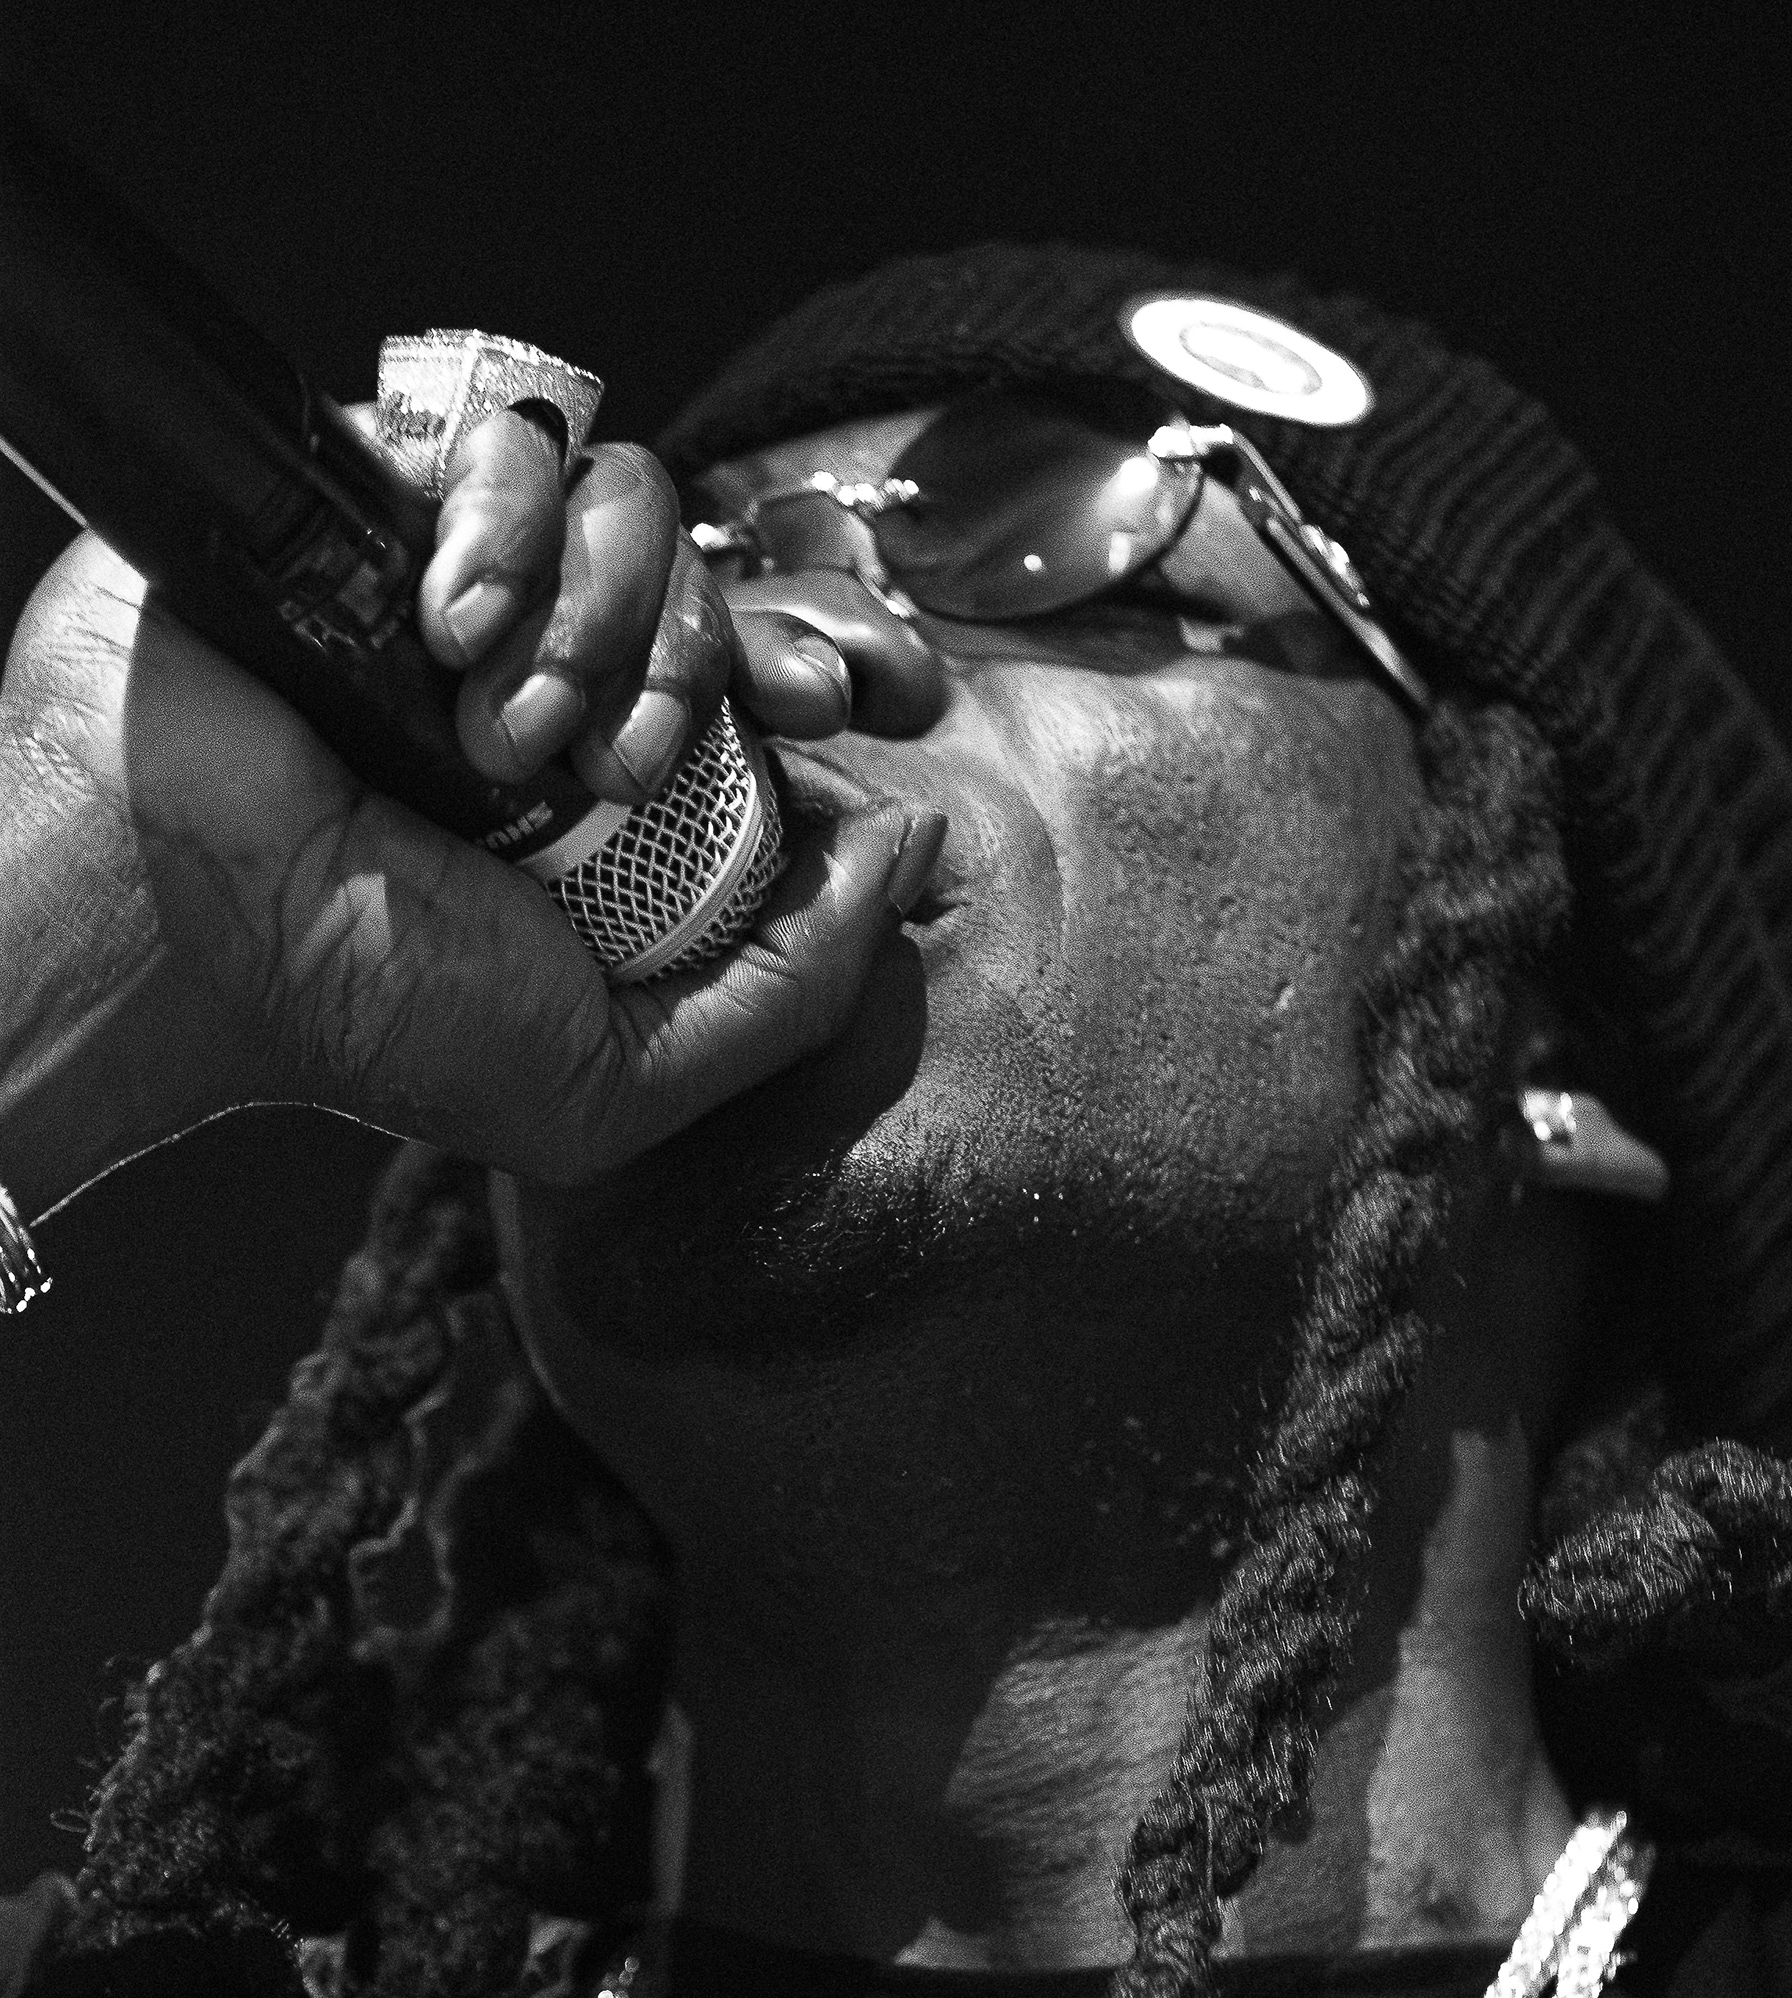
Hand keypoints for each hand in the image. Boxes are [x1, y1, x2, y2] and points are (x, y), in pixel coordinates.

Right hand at [0, 409, 942, 1220]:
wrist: (188, 937)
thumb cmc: (379, 1016)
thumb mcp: (620, 1076)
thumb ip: (793, 987)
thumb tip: (912, 846)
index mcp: (628, 797)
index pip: (771, 683)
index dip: (828, 667)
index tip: (847, 703)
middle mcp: (561, 676)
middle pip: (715, 580)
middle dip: (692, 668)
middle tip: (609, 767)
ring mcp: (470, 582)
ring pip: (631, 497)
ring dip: (595, 613)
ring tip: (503, 725)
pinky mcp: (382, 497)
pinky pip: (509, 434)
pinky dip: (502, 523)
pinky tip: (445, 629)